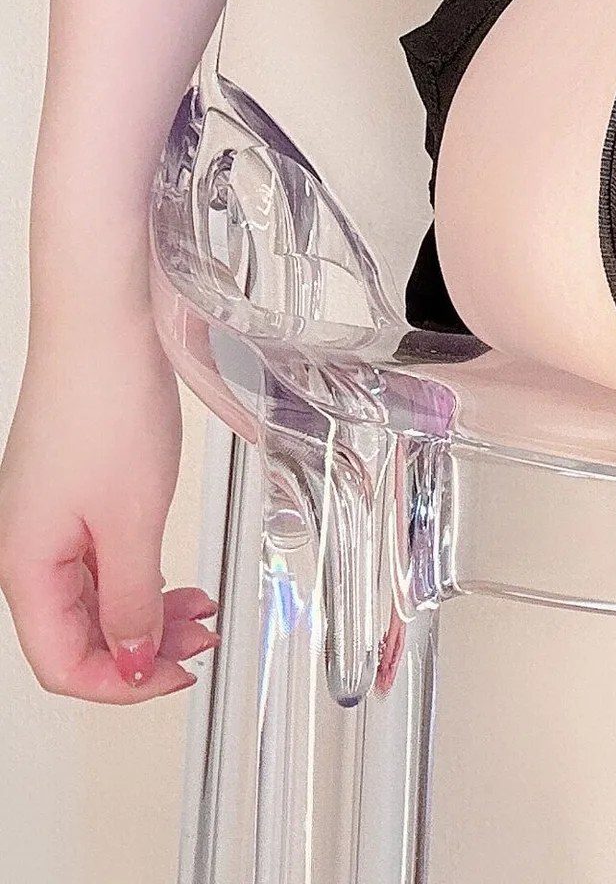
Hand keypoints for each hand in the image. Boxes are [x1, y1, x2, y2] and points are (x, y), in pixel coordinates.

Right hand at [0, 314, 219, 702]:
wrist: (102, 321)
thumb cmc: (106, 403)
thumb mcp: (133, 519)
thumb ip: (133, 599)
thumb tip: (131, 660)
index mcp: (27, 566)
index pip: (63, 663)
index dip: (122, 684)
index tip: (176, 677)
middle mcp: (27, 546)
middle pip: (77, 634)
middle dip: (141, 649)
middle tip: (198, 646)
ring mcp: (47, 517)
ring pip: (92, 595)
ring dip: (146, 612)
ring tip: (198, 612)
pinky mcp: (70, 490)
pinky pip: (98, 557)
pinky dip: (140, 573)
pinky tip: (173, 577)